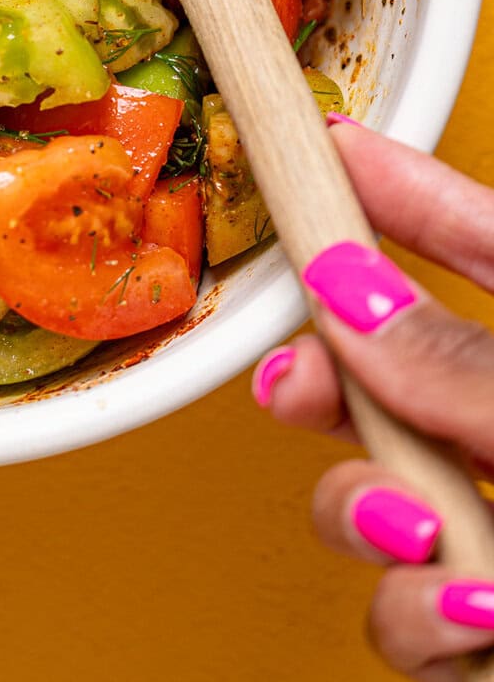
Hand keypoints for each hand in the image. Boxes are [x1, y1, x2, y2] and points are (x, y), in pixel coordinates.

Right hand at [251, 117, 493, 680]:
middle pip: (387, 362)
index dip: (393, 182)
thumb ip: (468, 365)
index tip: (319, 139)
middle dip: (326, 375)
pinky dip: (424, 624)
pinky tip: (477, 627)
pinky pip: (406, 617)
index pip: (475, 238)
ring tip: (437, 553)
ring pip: (372, 498)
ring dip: (373, 525)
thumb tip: (353, 297)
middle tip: (294, 384)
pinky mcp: (484, 626)